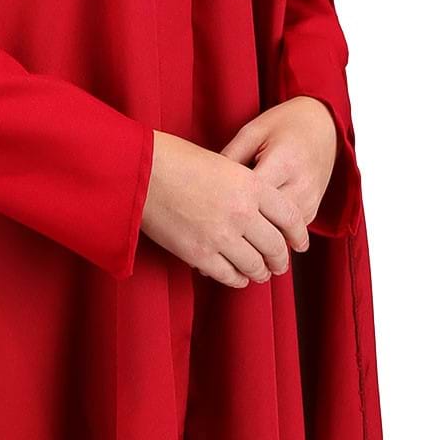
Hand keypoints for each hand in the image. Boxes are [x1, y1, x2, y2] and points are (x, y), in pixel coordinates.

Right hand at [139, 127, 312, 287]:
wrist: (141, 171)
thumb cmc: (177, 161)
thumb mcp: (223, 164)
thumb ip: (245, 188)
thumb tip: (258, 213)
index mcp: (251, 185)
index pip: (290, 216)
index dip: (298, 234)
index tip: (299, 244)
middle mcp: (242, 212)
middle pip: (275, 246)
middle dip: (280, 259)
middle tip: (280, 264)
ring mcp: (221, 236)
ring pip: (255, 265)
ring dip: (260, 272)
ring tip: (260, 274)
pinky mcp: (199, 254)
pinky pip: (229, 275)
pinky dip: (237, 279)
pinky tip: (238, 277)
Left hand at [218, 97, 339, 251]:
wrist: (323, 126)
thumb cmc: (284, 125)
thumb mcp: (253, 132)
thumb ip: (230, 158)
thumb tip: (205, 187)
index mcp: (284, 162)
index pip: (252, 197)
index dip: (226, 210)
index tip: (203, 222)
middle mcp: (301, 185)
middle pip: (267, 223)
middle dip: (241, 235)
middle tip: (214, 251)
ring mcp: (310, 200)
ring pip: (280, 234)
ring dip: (257, 243)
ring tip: (231, 254)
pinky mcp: (314, 209)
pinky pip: (289, 233)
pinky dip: (270, 238)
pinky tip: (251, 244)